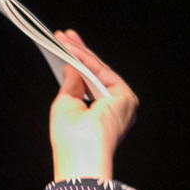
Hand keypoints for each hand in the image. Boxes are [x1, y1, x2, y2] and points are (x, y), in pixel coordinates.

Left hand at [49, 29, 138, 181]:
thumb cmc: (70, 138)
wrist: (80, 152)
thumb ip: (71, 84)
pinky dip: (86, 59)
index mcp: (100, 115)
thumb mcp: (64, 105)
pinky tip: (72, 48)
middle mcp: (115, 108)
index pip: (89, 85)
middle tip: (64, 37)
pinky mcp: (125, 97)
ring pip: (99, 70)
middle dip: (79, 54)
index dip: (77, 66)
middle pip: (96, 74)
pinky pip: (102, 72)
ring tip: (63, 39)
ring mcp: (122, 102)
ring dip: (80, 52)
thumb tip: (71, 67)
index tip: (64, 51)